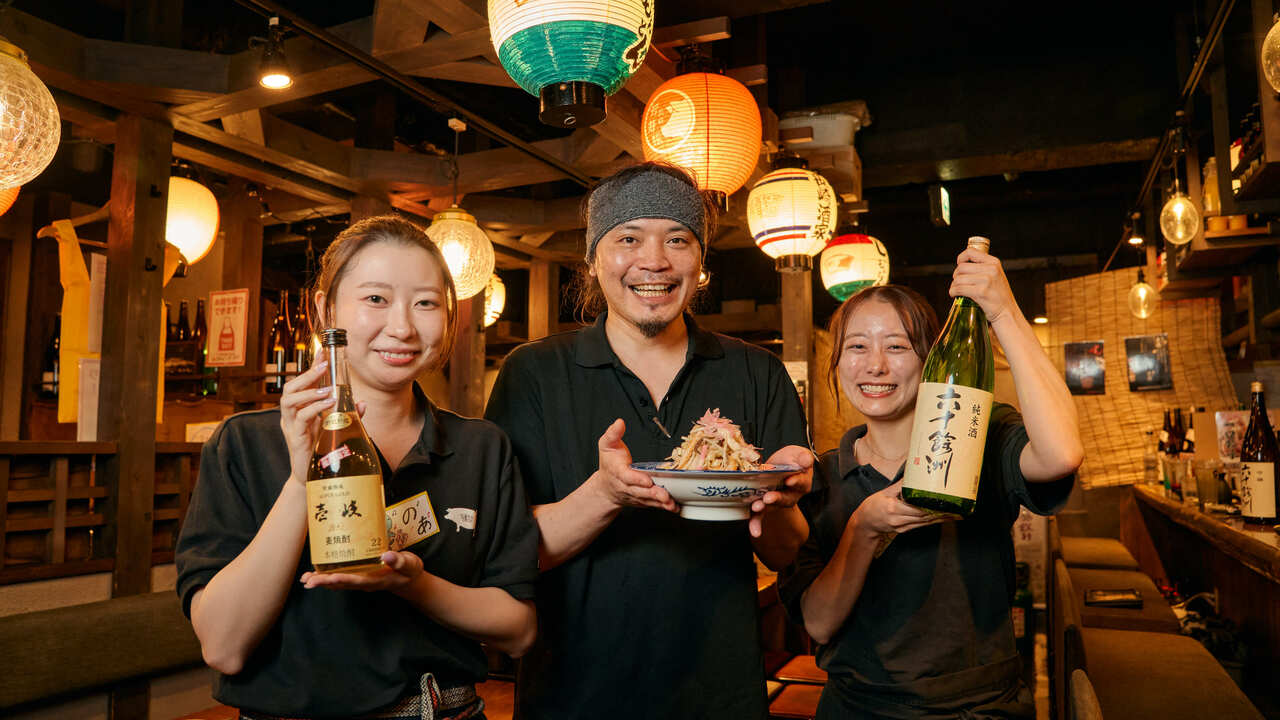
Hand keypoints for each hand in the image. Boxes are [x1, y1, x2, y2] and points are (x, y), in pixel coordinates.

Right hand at [278, 362, 366, 486]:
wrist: (311, 478)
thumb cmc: (322, 451)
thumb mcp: (337, 429)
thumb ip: (349, 416)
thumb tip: (363, 403)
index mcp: (300, 410)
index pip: (302, 384)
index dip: (311, 367)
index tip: (323, 353)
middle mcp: (291, 416)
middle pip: (290, 388)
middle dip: (307, 374)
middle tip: (323, 366)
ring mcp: (291, 427)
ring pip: (289, 401)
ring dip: (309, 392)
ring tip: (327, 390)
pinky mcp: (295, 439)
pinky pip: (300, 419)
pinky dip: (314, 409)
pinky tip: (329, 404)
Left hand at [299, 551, 421, 591]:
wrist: (409, 580)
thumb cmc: (409, 570)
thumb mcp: (410, 564)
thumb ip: (400, 561)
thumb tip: (387, 555)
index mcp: (377, 580)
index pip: (357, 580)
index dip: (343, 579)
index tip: (329, 577)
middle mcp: (365, 583)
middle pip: (342, 584)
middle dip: (324, 582)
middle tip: (307, 581)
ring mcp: (361, 581)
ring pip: (338, 583)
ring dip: (321, 581)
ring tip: (305, 579)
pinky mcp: (358, 577)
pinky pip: (340, 578)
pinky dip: (327, 577)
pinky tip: (315, 575)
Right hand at [587, 419, 676, 511]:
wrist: (605, 488)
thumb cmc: (609, 464)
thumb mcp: (607, 445)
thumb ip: (613, 434)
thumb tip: (619, 423)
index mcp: (619, 472)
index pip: (628, 477)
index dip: (637, 479)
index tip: (648, 480)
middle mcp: (627, 487)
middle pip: (640, 491)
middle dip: (653, 494)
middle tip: (665, 495)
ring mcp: (635, 496)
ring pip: (648, 500)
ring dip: (660, 503)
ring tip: (671, 504)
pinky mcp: (642, 501)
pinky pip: (653, 505)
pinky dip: (663, 506)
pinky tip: (674, 507)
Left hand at [748, 445, 813, 537]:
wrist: (778, 466)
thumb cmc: (790, 460)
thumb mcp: (797, 453)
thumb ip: (803, 456)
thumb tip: (807, 461)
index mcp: (801, 482)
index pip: (801, 482)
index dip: (796, 482)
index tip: (790, 480)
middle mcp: (790, 494)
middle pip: (786, 498)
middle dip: (777, 498)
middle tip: (769, 497)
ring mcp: (777, 501)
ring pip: (772, 507)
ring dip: (764, 508)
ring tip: (757, 506)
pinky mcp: (764, 504)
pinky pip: (760, 516)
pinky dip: (757, 523)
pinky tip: (754, 531)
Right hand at [850, 480, 958, 546]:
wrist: (865, 523)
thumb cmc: (873, 506)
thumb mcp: (885, 492)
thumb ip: (900, 485)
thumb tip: (912, 473)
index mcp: (894, 508)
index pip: (917, 508)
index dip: (932, 507)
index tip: (944, 503)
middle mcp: (899, 519)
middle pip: (925, 517)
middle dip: (942, 514)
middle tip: (957, 510)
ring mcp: (903, 526)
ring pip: (925, 523)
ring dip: (941, 519)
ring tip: (955, 516)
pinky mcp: (904, 530)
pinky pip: (921, 525)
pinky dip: (932, 521)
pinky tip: (942, 519)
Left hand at [950, 249, 1018, 324]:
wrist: (1008, 312)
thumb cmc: (999, 296)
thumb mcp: (996, 276)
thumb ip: (984, 268)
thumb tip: (963, 264)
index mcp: (994, 262)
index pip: (971, 252)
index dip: (961, 258)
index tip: (958, 265)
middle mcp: (991, 269)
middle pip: (961, 267)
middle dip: (956, 276)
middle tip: (958, 283)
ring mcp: (986, 281)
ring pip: (958, 279)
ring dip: (953, 285)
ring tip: (956, 290)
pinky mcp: (980, 292)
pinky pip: (959, 289)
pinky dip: (953, 292)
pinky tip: (954, 295)